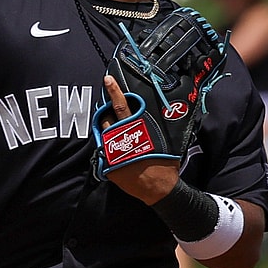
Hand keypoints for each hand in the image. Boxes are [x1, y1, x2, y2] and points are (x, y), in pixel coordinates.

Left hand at [98, 76, 178, 205]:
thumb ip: (152, 126)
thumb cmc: (164, 162)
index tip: (107, 79)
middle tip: (107, 106)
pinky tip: (117, 151)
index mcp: (136, 129)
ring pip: (103, 132)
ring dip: (106, 128)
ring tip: (114, 129)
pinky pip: (104, 151)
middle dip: (106, 110)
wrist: (158, 188)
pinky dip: (108, 148)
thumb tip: (150, 114)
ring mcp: (112, 151)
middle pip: (107, 117)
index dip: (114, 91)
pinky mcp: (108, 165)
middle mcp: (121, 138)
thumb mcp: (163, 140)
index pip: (121, 106)